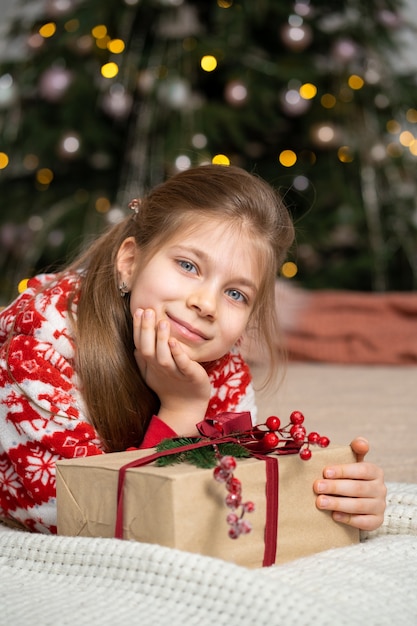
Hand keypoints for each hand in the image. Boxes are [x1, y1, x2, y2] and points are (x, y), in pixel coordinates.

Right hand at [133, 308, 210, 434]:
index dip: (138, 328)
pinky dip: (178, 354)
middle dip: (147, 329)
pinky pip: (182, 365)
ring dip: (161, 339)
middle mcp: (159, 368)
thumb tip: (134, 347)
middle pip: (148, 348)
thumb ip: (143, 360)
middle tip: (148, 310)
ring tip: (163, 322)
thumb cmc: (170, 386)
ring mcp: (174, 373)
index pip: (140, 343)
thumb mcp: (153, 373)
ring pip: (163, 357)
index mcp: (151, 364)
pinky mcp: (190, 376)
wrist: (186, 407)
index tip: (138, 310)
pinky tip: (175, 342)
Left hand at [313, 437, 386, 530]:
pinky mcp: (377, 521)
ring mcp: (380, 506)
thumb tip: (360, 442)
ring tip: (320, 502)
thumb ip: (356, 450)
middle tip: (317, 487)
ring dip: (338, 503)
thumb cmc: (352, 478)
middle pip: (358, 488)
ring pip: (359, 506)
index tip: (325, 472)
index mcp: (375, 472)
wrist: (360, 502)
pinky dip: (348, 519)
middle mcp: (381, 489)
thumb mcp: (354, 463)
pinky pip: (364, 522)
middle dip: (335, 487)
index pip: (362, 470)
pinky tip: (334, 515)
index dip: (344, 470)